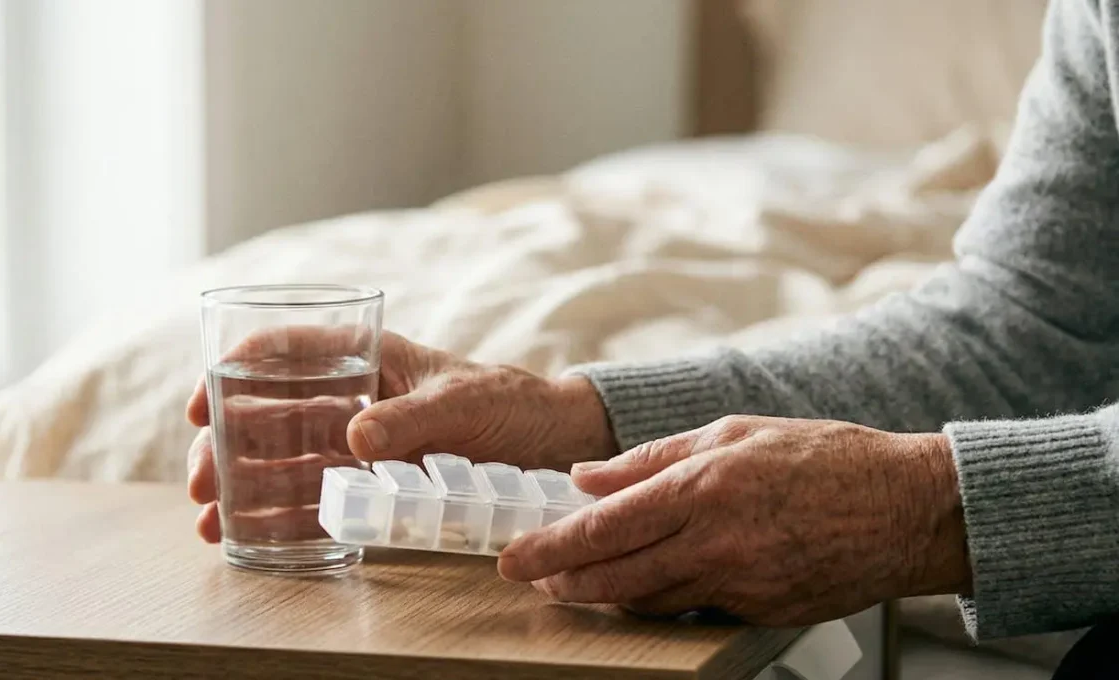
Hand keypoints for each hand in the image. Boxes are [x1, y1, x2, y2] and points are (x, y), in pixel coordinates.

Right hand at [186, 328, 615, 542]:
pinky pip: (316, 500)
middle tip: (202, 482)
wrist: (553, 444)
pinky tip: (248, 538)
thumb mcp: (463, 401)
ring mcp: (357, 445)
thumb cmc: (510, 402)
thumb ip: (411, 418)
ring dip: (242, 489)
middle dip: (226, 445)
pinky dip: (280, 518)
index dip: (234, 372)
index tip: (201, 404)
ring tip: (211, 522)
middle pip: (269, 414)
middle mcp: (351, 398)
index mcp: (367, 357)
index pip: (285, 351)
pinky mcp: (372, 487)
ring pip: (283, 462)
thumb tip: (353, 440)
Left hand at [496, 415, 971, 625]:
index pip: (603, 528)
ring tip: (579, 583)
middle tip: (534, 579)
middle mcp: (715, 542)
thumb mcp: (733, 432)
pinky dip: (661, 600)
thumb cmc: (824, 457)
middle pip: (615, 578)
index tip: (513, 558)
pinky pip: (694, 611)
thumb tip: (587, 476)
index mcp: (703, 488)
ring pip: (649, 602)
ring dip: (606, 596)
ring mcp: (740, 585)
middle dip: (564, 582)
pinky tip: (647, 584)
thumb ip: (652, 458)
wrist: (909, 508)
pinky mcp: (761, 613)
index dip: (550, 548)